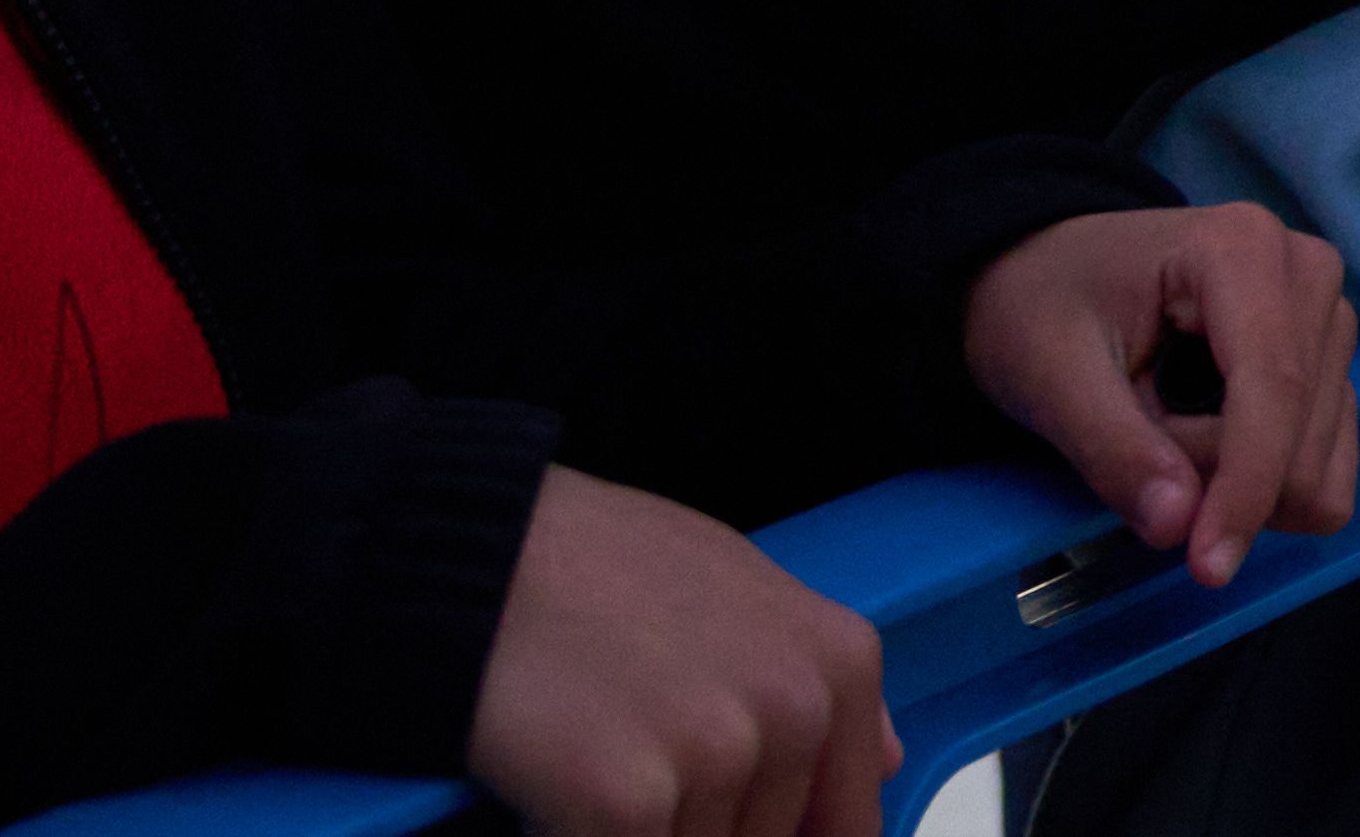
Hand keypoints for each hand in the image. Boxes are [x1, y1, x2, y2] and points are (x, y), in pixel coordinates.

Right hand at [461, 465, 892, 836]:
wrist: (476, 551)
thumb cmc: (594, 565)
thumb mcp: (741, 589)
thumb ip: (813, 682)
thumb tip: (883, 760)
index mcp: (839, 663)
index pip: (847, 823)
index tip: (722, 823)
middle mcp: (797, 708)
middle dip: (695, 828)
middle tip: (640, 767)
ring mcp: (717, 753)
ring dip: (642, 831)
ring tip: (594, 760)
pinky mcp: (628, 800)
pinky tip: (555, 793)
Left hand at [958, 200, 1359, 592]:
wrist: (1046, 277)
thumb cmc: (1041, 310)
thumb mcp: (1050, 376)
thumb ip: (1113, 449)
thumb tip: (1178, 527)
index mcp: (1241, 250)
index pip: (1273, 383)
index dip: (1248, 485)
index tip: (1207, 568)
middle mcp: (1306, 272)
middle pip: (1302, 426)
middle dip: (1223, 481)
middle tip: (1137, 456)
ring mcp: (1326, 315)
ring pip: (1319, 454)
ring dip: (1238, 482)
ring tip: (1164, 438)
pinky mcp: (1329, 361)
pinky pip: (1328, 462)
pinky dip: (1264, 485)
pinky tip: (1206, 451)